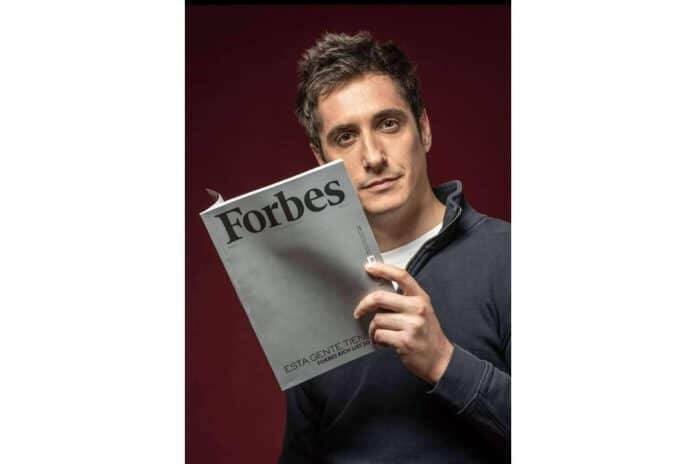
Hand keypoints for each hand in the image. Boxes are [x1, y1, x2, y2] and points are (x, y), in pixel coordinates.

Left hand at [354, 262, 453, 384]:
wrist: (440, 359)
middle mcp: (417, 308)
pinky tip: (384, 342)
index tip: (369, 267)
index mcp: (421, 298)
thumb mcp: (421, 311)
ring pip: (377, 319)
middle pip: (380, 298)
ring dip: (373, 329)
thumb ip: (403, 301)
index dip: (383, 269)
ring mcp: (412, 325)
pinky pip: (379, 335)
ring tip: (380, 334)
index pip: (401, 276)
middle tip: (359, 311)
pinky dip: (377, 340)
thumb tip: (376, 296)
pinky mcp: (405, 341)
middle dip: (364, 305)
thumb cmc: (427, 335)